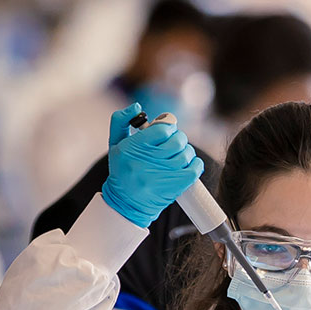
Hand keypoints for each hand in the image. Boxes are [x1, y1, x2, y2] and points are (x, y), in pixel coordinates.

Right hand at [102, 104, 203, 228]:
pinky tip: (189, 163)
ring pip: (186, 154)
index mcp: (132, 148)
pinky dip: (195, 163)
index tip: (165, 129)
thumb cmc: (122, 170)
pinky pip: (194, 169)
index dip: (167, 126)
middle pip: (177, 140)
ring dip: (186, 151)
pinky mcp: (174, 187)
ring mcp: (162, 176)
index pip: (162, 129)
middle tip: (172, 142)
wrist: (126, 204)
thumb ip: (121, 120)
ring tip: (178, 154)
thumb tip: (137, 106)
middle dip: (177, 138)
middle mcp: (147, 162)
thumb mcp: (115, 143)